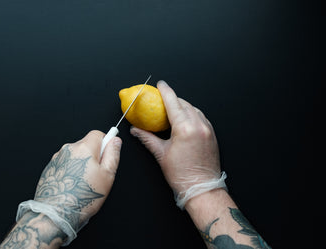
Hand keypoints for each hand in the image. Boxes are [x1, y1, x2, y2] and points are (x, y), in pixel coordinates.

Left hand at [17, 130, 121, 244]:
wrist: (55, 213)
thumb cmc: (81, 197)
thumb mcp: (107, 176)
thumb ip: (113, 154)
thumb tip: (115, 141)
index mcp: (84, 148)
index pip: (98, 134)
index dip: (105, 143)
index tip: (106, 155)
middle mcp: (69, 149)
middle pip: (86, 144)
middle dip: (93, 155)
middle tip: (96, 174)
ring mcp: (58, 158)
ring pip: (76, 154)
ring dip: (81, 163)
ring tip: (83, 182)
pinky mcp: (51, 167)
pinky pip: (66, 163)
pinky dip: (71, 170)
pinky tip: (73, 185)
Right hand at [130, 81, 224, 207]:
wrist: (202, 188)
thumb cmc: (183, 175)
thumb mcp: (161, 154)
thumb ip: (147, 138)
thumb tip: (136, 131)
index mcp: (185, 129)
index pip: (173, 103)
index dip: (165, 91)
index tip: (160, 84)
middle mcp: (199, 125)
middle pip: (184, 103)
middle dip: (173, 99)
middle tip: (162, 99)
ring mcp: (208, 129)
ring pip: (194, 109)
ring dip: (183, 106)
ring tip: (172, 110)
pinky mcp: (212, 134)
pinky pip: (201, 117)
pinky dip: (192, 114)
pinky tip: (185, 120)